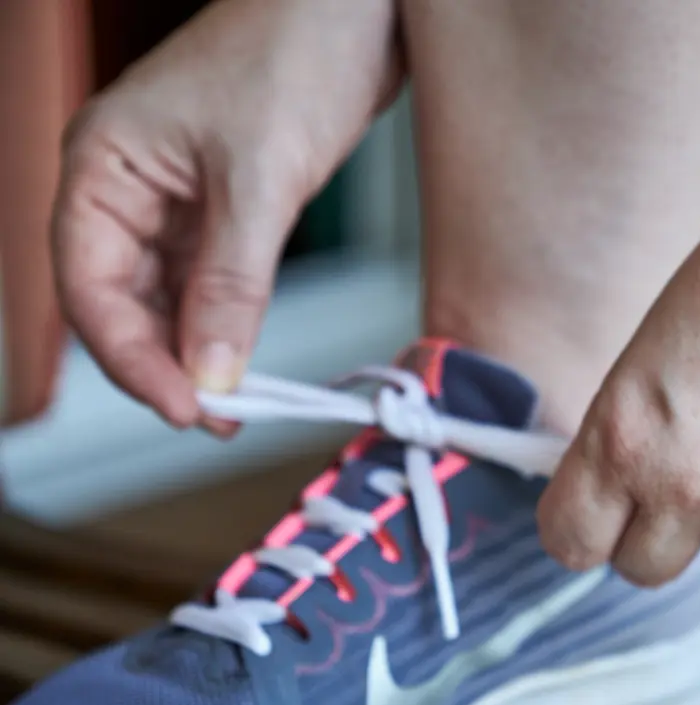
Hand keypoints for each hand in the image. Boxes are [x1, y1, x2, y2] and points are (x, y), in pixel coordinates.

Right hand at [53, 0, 399, 427]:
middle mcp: (129, 184)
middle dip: (164, 362)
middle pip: (122, 299)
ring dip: (197, 348)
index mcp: (105, 164)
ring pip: (167, 295)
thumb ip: (234, 282)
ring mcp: (176, 195)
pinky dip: (226, 319)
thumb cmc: (296, 48)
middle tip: (218, 416)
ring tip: (239, 400)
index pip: (90, 285)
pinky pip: (209, 277)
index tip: (186, 406)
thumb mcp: (263, 177)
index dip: (131, 357)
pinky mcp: (225, 201)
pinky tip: (247, 353)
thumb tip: (213, 371)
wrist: (358, 5)